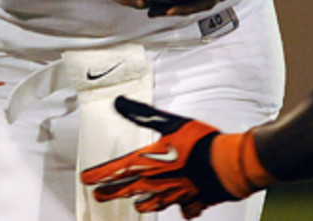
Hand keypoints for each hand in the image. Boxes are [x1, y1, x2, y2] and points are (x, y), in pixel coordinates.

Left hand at [80, 97, 271, 218]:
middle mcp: (155, 183)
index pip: (114, 171)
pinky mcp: (189, 202)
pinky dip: (180, 206)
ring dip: (140, 202)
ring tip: (135, 202)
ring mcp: (172, 196)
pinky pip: (181, 208)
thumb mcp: (170, 122)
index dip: (98, 175)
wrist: (226, 165)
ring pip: (149, 205)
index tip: (87, 179)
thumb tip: (120, 103)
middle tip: (100, 193)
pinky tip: (181, 205)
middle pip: (126, 191)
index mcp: (147, 163)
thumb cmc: (200, 143)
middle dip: (111, 192)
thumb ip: (143, 114)